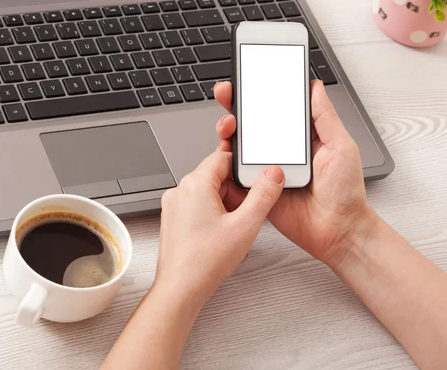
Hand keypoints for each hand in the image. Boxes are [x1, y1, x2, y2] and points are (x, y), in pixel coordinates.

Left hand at [154, 150, 284, 303]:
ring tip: (233, 231)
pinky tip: (222, 237)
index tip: (256, 180)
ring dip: (226, 207)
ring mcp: (174, 207)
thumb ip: (263, 195)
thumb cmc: (204, 261)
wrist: (181, 289)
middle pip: (216, 177)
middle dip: (236, 193)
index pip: (223, 158)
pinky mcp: (173, 221)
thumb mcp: (245, 225)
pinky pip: (198, 208)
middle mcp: (180, 191)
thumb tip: (273, 174)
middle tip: (246, 214)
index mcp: (195, 184)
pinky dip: (214, 217)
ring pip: (208, 194)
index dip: (243, 168)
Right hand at [214, 80, 378, 267]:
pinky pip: (235, 177)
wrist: (338, 230)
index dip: (259, 93)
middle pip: (250, 125)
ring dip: (228, 133)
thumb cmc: (346, 192)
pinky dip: (225, 166)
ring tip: (228, 125)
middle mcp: (280, 151)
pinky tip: (224, 154)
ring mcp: (266, 170)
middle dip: (234, 107)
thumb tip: (315, 86)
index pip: (275, 109)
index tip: (247, 77)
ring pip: (238, 148)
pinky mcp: (256, 191)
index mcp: (299, 137)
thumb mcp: (341, 146)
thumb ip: (325, 116)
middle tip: (227, 94)